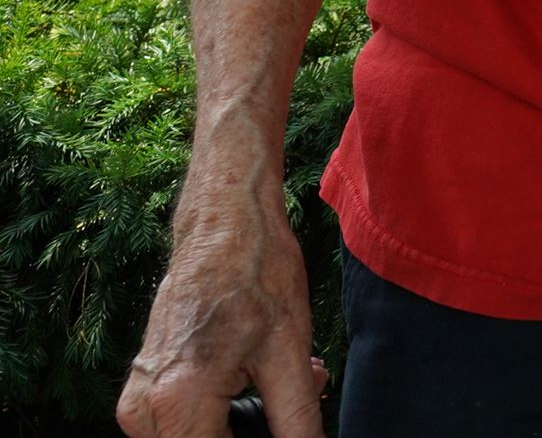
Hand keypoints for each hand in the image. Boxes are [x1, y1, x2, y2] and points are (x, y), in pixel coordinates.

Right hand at [117, 176, 326, 437]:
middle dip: (258, 433)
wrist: (222, 223)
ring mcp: (137, 402)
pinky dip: (226, 412)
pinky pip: (185, 425)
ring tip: (291, 379)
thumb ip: (296, 422)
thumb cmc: (257, 276)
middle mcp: (144, 411)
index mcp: (177, 404)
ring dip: (245, 426)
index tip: (288, 426)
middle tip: (305, 390)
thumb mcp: (290, 356)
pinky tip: (260, 376)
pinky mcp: (143, 390)